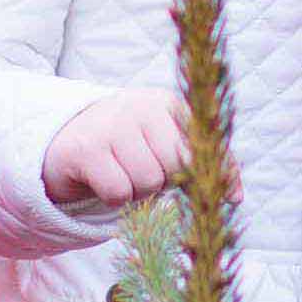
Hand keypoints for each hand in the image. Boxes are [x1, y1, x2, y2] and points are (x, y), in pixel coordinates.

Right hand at [40, 90, 194, 216]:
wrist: (67, 139)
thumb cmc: (129, 147)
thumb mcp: (167, 145)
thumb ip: (202, 165)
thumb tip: (234, 197)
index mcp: (168, 103)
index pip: (203, 144)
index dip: (202, 173)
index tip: (201, 188)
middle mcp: (141, 106)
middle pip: (175, 165)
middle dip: (163, 182)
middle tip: (144, 173)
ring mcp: (112, 124)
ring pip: (148, 182)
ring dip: (137, 192)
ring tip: (123, 174)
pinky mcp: (86, 148)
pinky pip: (119, 193)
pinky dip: (114, 198)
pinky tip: (104, 180)